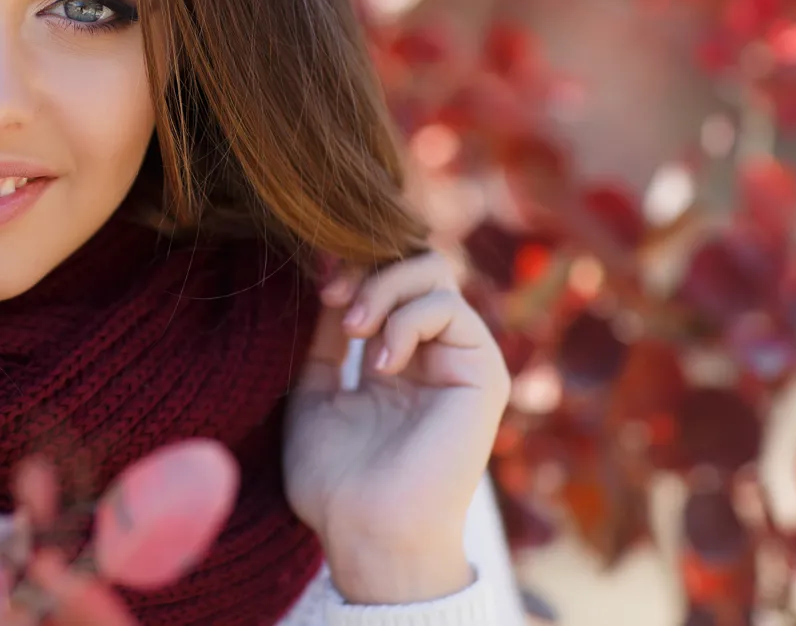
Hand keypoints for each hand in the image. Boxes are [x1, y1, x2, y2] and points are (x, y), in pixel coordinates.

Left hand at [283, 252, 510, 604]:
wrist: (365, 533)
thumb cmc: (334, 481)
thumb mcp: (315, 393)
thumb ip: (325, 340)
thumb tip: (328, 281)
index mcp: (394, 359)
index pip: (384, 280)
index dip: (349, 267)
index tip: (314, 279)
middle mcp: (432, 354)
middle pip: (415, 262)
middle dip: (368, 265)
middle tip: (333, 296)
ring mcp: (459, 360)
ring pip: (434, 272)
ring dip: (383, 288)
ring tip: (353, 328)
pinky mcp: (482, 373)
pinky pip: (450, 309)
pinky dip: (406, 320)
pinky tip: (380, 363)